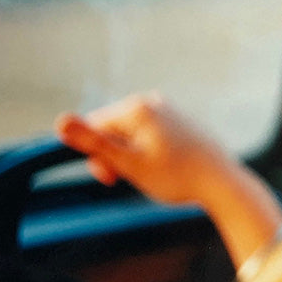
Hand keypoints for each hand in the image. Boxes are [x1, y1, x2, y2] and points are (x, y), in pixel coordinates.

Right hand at [55, 92, 281, 266]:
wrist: (222, 181)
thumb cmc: (176, 176)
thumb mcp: (129, 163)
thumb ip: (94, 143)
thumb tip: (59, 121)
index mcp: (136, 107)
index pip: (94, 128)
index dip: (96, 157)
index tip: (112, 179)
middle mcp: (152, 100)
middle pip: (112, 129)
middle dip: (115, 156)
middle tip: (132, 180)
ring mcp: (169, 109)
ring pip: (132, 134)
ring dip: (132, 156)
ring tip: (154, 174)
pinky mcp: (180, 120)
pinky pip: (151, 135)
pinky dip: (150, 152)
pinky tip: (167, 167)